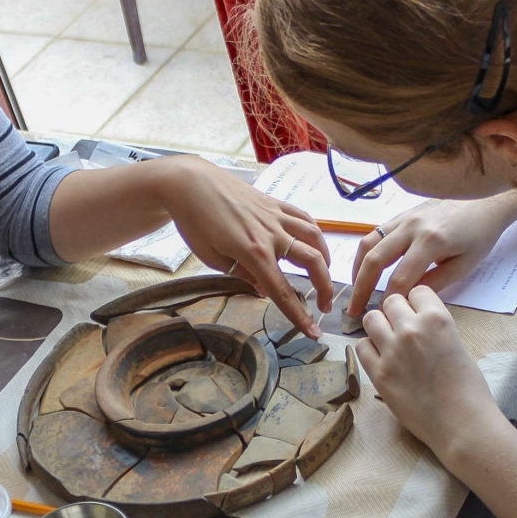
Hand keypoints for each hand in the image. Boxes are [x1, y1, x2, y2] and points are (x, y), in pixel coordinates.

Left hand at [157, 158, 332, 338]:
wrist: (191, 184)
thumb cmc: (195, 222)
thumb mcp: (212, 257)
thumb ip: (242, 275)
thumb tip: (265, 289)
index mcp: (253, 253)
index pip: (282, 291)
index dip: (300, 316)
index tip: (314, 333)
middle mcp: (271, 234)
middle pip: (311, 262)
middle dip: (323, 288)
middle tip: (324, 307)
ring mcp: (275, 216)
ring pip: (314, 237)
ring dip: (325, 259)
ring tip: (324, 276)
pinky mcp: (274, 203)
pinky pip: (303, 217)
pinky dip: (315, 233)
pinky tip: (315, 244)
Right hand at [348, 197, 516, 316]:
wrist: (484, 203)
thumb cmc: (480, 236)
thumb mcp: (464, 266)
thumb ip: (435, 283)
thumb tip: (407, 300)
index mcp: (431, 241)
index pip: (400, 278)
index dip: (389, 300)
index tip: (383, 316)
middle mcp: (412, 226)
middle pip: (375, 260)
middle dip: (361, 288)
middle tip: (353, 310)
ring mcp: (404, 217)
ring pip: (368, 243)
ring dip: (356, 269)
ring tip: (354, 290)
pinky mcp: (401, 214)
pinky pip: (375, 233)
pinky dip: (365, 253)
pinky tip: (364, 269)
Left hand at [356, 286, 500, 455]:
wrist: (463, 424)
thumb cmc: (469, 388)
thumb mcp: (457, 344)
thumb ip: (435, 327)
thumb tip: (416, 319)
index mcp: (437, 319)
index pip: (416, 291)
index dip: (417, 303)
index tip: (419, 316)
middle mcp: (412, 329)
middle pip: (390, 301)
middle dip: (396, 313)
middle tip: (402, 330)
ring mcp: (392, 350)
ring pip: (371, 318)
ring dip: (379, 327)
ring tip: (389, 342)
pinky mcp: (378, 372)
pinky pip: (361, 346)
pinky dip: (369, 349)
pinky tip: (381, 359)